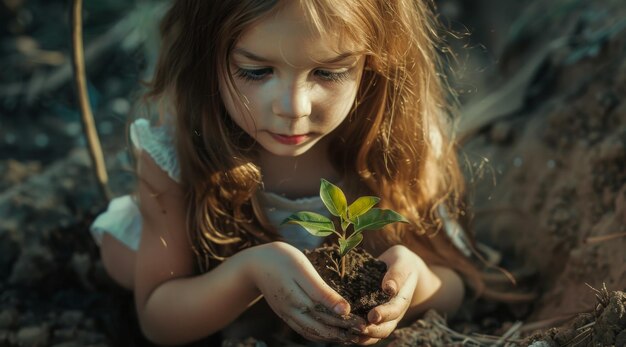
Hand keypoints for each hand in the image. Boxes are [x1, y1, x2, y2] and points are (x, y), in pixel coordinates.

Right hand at [247, 242, 366, 343]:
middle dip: (343, 333)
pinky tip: (328, 333)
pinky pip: (304, 330)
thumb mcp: (304, 270)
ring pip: (313, 333)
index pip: (330, 317)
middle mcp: (294, 312)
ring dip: (332, 336)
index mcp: (300, 300)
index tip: (364, 324)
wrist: (254, 263)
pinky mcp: (285, 314)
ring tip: (349, 337)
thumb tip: (344, 309)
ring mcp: (288, 315)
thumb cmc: (281, 260)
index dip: (348, 322)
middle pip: (323, 329)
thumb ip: (323, 291)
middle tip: (362, 333)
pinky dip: (318, 334)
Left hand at [353, 245, 420, 344]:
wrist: (401, 268)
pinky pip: (369, 332)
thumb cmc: (400, 262)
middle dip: (372, 330)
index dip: (384, 314)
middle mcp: (395, 311)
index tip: (372, 316)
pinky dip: (359, 336)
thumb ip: (397, 273)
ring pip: (377, 334)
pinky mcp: (375, 318)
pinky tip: (345, 334)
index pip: (395, 309)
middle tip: (356, 328)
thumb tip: (389, 288)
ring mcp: (386, 317)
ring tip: (349, 334)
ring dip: (364, 336)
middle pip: (387, 327)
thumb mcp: (401, 261)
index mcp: (402, 297)